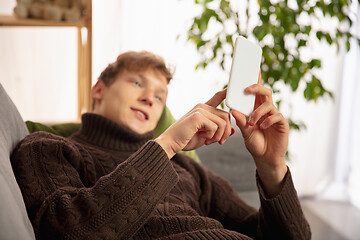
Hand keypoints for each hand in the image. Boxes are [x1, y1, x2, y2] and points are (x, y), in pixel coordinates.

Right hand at [155, 89, 233, 158]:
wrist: (170, 143)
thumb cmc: (186, 139)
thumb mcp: (206, 135)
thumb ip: (218, 131)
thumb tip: (234, 130)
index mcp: (203, 109)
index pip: (218, 96)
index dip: (227, 92)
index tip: (232, 88)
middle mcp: (202, 106)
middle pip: (226, 115)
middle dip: (226, 131)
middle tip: (219, 141)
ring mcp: (199, 110)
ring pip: (223, 121)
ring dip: (220, 135)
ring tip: (211, 142)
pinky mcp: (197, 116)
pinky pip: (215, 126)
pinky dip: (213, 136)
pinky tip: (205, 140)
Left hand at [232, 72, 288, 196]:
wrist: (266, 158)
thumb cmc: (255, 143)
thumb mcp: (245, 133)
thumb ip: (241, 122)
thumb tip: (234, 110)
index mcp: (256, 108)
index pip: (255, 91)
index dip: (254, 79)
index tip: (249, 68)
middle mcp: (266, 109)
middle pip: (264, 92)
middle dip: (256, 87)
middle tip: (246, 89)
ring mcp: (274, 116)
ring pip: (269, 104)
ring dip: (258, 112)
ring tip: (251, 122)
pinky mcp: (281, 123)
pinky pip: (276, 116)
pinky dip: (267, 120)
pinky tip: (261, 127)